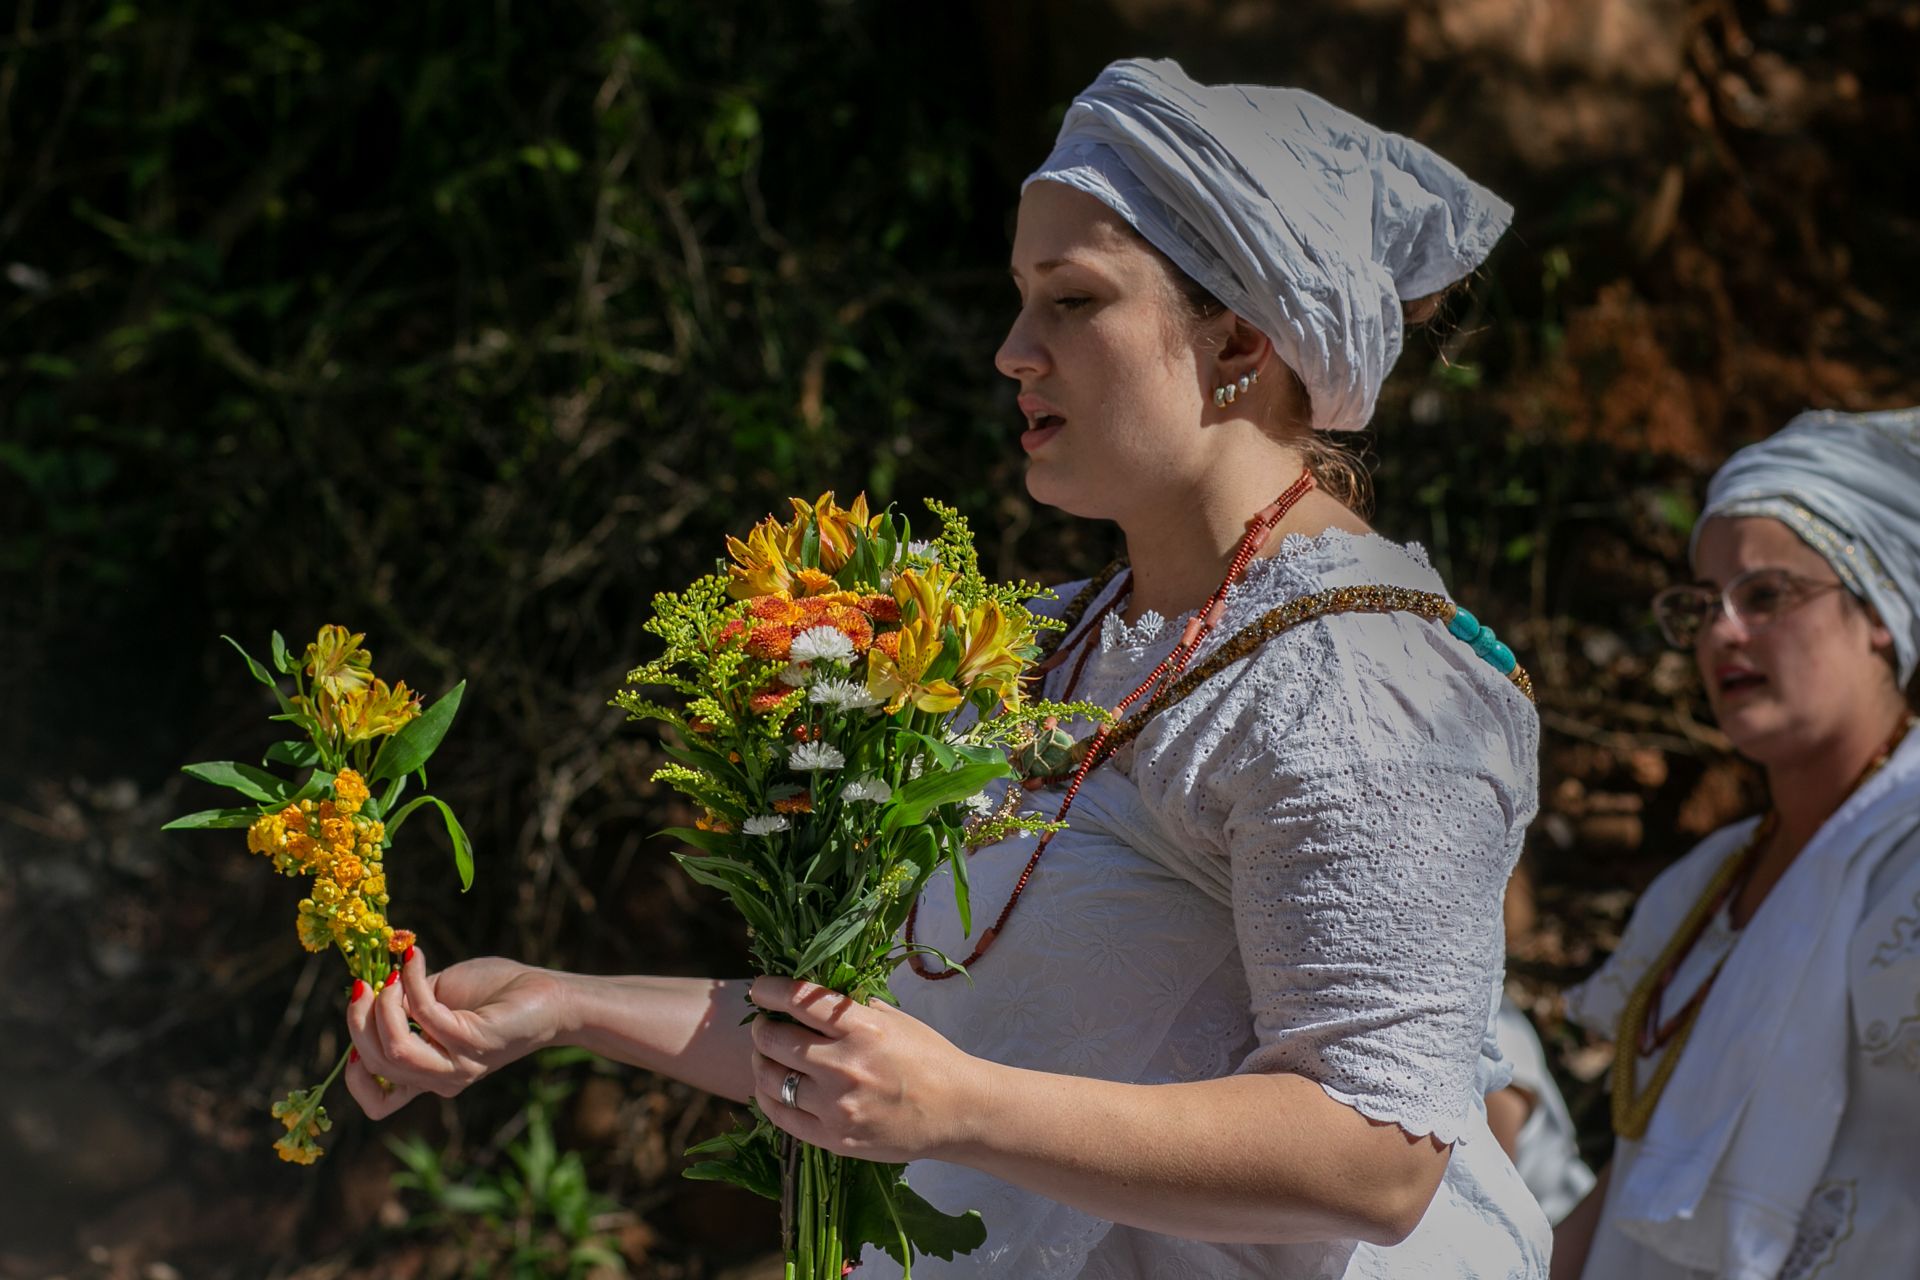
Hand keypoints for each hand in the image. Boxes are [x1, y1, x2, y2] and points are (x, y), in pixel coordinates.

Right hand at [344, 949, 567, 1119]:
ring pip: (395, 1049)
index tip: (359, 1028)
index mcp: (429, 1074)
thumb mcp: (436, 995)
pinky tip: (415, 960)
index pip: (377, 1104)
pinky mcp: (473, 1043)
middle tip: (366, 984)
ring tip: (392, 976)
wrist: (546, 992)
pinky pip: (425, 1014)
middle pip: (377, 1064)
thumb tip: (369, 991)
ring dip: (383, 1006)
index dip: (355, 1073)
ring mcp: (458, 1066)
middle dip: (359, 1019)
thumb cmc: (494, 991)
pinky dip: (411, 982)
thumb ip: (402, 1002)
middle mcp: (441, 1079)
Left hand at [747, 976, 982, 1162]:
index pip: (798, 1000)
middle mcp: (845, 1065)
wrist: (958, 1111)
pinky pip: (782, 1115)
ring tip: (766, 1056)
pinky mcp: (835, 1137)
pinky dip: (768, 1098)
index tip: (759, 989)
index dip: (769, 990)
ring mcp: (837, 1105)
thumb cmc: (929, 1058)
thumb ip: (854, 1007)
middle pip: (775, 1040)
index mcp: (863, 1028)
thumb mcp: (896, 1020)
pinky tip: (771, 1088)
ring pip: (772, 1079)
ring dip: (762, 1062)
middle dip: (761, 1027)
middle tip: (763, 1024)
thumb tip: (812, 996)